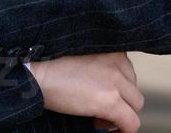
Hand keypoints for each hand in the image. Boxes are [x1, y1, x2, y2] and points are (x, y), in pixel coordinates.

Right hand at [28, 53, 142, 132]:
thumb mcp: (79, 53)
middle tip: (97, 111)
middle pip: (133, 88)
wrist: (34, 70)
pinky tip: (108, 131)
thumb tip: (101, 87)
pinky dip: (124, 131)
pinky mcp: (110, 101)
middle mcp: (118, 61)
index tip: (102, 96)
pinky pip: (131, 123)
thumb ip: (96, 64)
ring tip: (97, 119)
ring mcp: (115, 81)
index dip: (116, 88)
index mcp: (110, 47)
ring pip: (136, 105)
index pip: (127, 72)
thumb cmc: (47, 62)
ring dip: (120, 115)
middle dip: (120, 102)